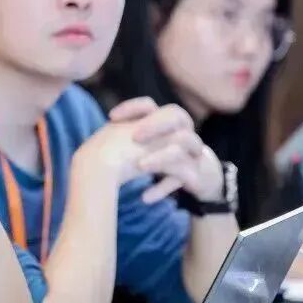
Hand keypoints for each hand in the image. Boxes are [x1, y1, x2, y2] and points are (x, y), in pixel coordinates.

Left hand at [84, 97, 222, 203]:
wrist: (203, 176)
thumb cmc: (167, 157)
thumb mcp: (150, 146)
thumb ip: (130, 140)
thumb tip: (98, 140)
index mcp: (166, 122)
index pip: (150, 105)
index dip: (133, 107)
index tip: (111, 117)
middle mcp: (183, 131)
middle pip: (175, 116)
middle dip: (154, 125)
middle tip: (135, 136)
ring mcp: (193, 152)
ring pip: (181, 148)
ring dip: (159, 157)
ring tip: (140, 167)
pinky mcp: (197, 173)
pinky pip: (182, 179)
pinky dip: (162, 188)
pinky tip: (145, 197)